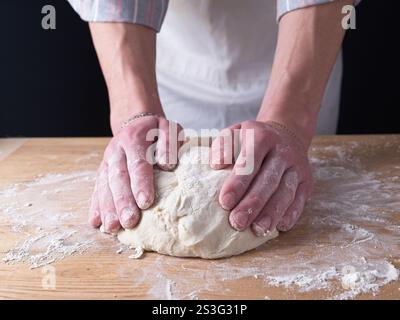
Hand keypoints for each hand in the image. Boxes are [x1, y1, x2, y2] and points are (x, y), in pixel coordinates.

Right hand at [90, 115, 182, 231]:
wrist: (134, 122)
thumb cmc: (156, 131)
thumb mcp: (168, 128)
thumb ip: (169, 143)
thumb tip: (168, 164)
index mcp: (134, 140)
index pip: (138, 163)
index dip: (141, 183)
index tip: (146, 202)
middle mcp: (116, 152)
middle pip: (118, 178)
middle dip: (123, 202)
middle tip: (129, 222)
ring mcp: (107, 162)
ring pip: (104, 186)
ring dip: (108, 208)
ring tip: (112, 228)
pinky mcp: (102, 172)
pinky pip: (96, 189)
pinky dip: (96, 206)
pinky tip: (96, 222)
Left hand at [210, 120, 312, 234]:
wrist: (286, 133)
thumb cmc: (252, 139)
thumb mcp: (234, 133)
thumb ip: (223, 146)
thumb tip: (216, 165)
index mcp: (262, 138)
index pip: (249, 162)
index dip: (238, 183)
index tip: (225, 202)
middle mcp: (282, 151)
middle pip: (268, 181)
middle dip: (252, 204)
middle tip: (237, 222)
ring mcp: (297, 167)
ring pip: (285, 192)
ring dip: (271, 213)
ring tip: (257, 229)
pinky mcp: (306, 181)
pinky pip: (299, 199)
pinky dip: (291, 214)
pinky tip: (279, 226)